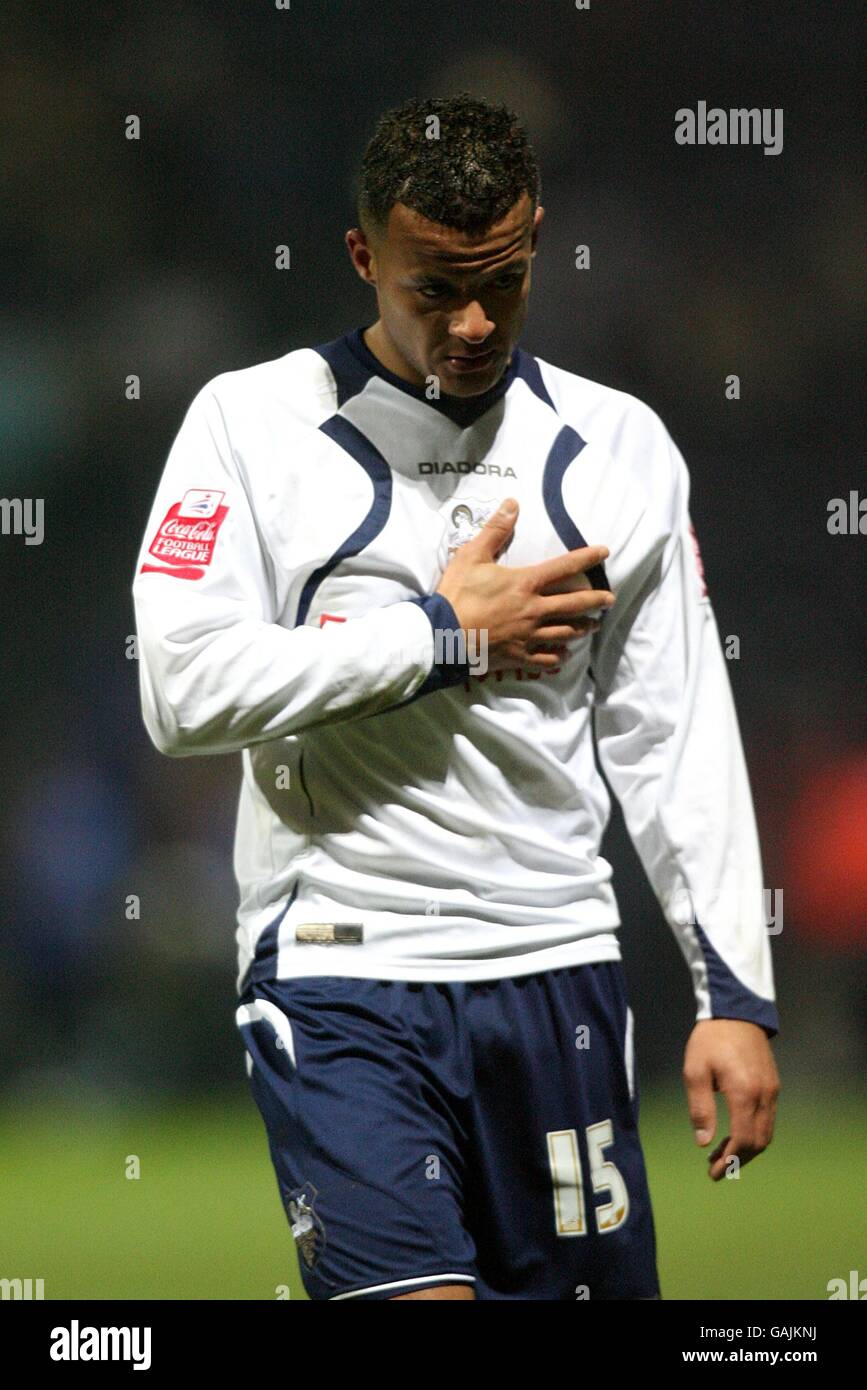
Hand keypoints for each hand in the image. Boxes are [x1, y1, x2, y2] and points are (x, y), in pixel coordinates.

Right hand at [436, 498, 614, 671]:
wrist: (442, 637)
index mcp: (525, 584)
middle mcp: (534, 610)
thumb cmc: (456, 595)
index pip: (564, 567)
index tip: (605, 552)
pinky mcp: (519, 656)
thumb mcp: (471, 556)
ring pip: (565, 633)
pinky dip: (559, 656)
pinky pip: (546, 658)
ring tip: (592, 627)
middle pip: (575, 605)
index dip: (587, 557)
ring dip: (582, 629)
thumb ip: (495, 530)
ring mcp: (528, 636)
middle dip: (596, 601)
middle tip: (610, 600)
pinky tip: (565, 654)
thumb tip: (513, 503)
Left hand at [682, 1019, 779, 1181]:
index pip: (743, 1140)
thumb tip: (703, 1142)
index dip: (730, 1161)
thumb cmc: (710, 1040)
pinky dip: (753, 1134)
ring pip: (766, 1133)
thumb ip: (700, 1108)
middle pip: (758, 1142)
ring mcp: (772, 1091)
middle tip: (715, 1169)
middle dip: (738, 1160)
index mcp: (743, 1092)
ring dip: (746, 1149)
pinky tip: (734, 1134)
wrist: (736, 1012)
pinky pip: (768, 1119)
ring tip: (722, 1155)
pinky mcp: (773, 1086)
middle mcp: (763, 1095)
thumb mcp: (695, 1071)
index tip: (713, 1173)